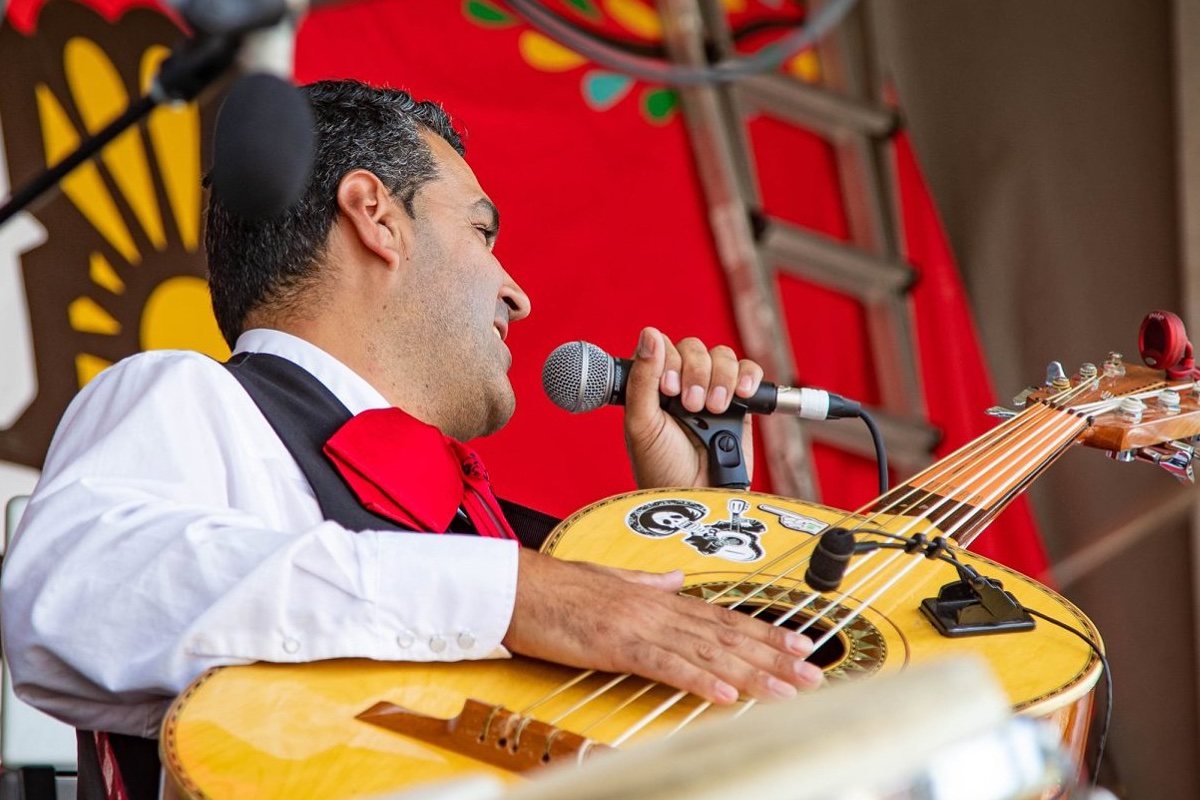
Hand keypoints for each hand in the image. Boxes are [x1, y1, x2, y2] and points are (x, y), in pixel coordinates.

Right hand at [502, 549, 822, 703]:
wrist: (517, 586)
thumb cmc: (557, 587)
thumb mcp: (610, 579)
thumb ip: (648, 582)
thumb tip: (677, 580)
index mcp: (658, 597)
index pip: (723, 617)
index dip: (765, 631)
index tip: (800, 644)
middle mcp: (658, 608)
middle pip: (727, 636)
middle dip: (774, 656)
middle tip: (813, 673)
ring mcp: (641, 625)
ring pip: (709, 651)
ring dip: (752, 672)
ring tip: (788, 689)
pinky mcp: (618, 643)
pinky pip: (667, 665)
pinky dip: (700, 679)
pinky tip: (728, 693)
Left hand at [623, 327, 763, 487]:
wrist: (695, 499)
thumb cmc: (661, 467)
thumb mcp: (642, 424)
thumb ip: (642, 378)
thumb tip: (649, 333)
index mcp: (653, 385)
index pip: (664, 348)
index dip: (669, 362)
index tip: (669, 390)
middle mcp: (683, 384)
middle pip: (695, 349)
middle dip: (696, 374)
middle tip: (692, 406)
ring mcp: (713, 392)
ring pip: (722, 357)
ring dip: (720, 378)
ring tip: (714, 410)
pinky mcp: (740, 405)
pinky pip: (749, 372)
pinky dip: (748, 376)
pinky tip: (741, 394)